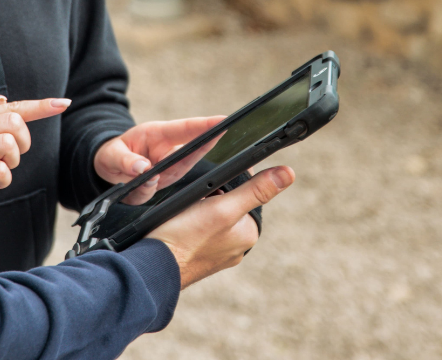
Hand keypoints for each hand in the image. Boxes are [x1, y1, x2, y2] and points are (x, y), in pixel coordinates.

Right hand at [0, 95, 69, 235]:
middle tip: (8, 159)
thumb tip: (1, 97)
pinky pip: (0, 170)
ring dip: (11, 164)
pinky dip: (3, 181)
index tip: (63, 103)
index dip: (40, 106)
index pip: (11, 106)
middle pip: (13, 122)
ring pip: (8, 144)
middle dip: (22, 143)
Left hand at [94, 116, 224, 204]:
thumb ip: (126, 160)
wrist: (108, 167)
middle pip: (191, 150)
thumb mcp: (112, 153)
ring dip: (171, 173)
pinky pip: (157, 190)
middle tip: (220, 134)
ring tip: (150, 172)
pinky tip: (138, 185)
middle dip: (206, 144)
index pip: (185, 129)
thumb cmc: (115, 152)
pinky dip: (147, 189)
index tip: (223, 121)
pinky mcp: (161, 186)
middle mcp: (167, 153)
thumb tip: (143, 169)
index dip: (205, 125)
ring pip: (177, 173)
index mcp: (158, 135)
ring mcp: (166, 170)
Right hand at [148, 166, 292, 287]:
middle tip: (192, 202)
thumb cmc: (185, 237)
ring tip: (183, 215)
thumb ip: (255, 190)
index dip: (226, 184)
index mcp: (248, 235)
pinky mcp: (198, 258)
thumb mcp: (224, 207)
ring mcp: (216, 255)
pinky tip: (179, 226)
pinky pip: (199, 233)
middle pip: (228, 206)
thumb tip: (288, 174)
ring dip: (199, 211)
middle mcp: (236, 248)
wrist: (152, 267)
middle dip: (211, 198)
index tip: (207, 187)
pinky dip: (190, 225)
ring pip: (212, 219)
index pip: (246, 195)